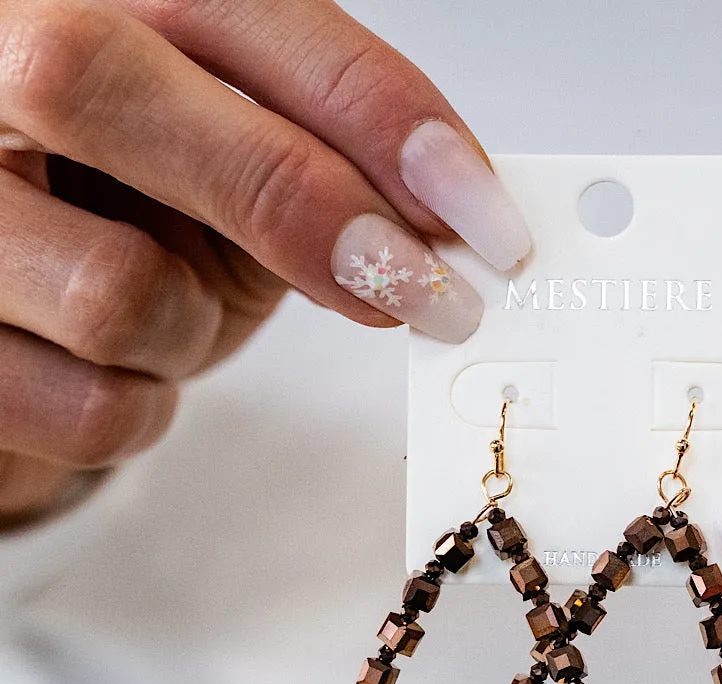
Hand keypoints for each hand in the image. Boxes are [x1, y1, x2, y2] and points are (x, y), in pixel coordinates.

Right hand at [0, 0, 530, 525]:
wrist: (10, 313)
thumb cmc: (125, 214)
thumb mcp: (226, 159)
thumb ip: (312, 157)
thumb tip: (445, 229)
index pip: (231, 9)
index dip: (373, 111)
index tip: (483, 218)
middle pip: (99, 86)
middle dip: (296, 203)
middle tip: (420, 295)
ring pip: (112, 291)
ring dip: (188, 332)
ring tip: (169, 313)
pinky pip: (91, 410)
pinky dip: (145, 412)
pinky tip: (121, 372)